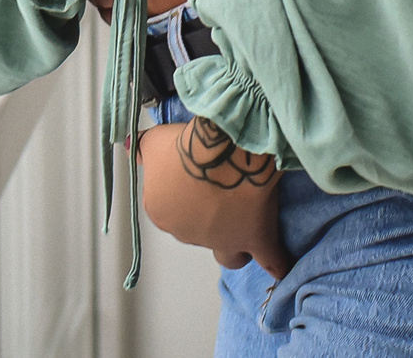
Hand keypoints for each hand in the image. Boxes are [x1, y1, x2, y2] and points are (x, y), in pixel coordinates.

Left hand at [137, 118, 289, 277]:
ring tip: (244, 225)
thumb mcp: (154, 141)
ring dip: (232, 243)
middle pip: (198, 230)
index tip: (197, 172)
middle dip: (207, 214)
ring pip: (227, 252)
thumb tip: (130, 148)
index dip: (184, 191)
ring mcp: (223, 241)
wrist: (224, 148)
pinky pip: (270, 262)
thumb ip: (140, 147)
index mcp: (161, 211)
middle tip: (222, 185)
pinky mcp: (256, 239)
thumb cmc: (187, 145)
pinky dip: (276, 266)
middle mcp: (189, 234)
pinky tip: (282, 271)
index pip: (170, 207)